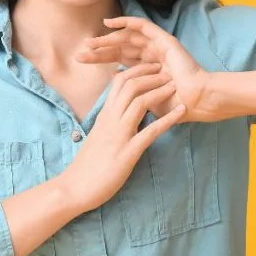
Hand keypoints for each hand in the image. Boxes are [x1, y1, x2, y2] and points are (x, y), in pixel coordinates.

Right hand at [58, 62, 185, 212]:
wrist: (74, 188)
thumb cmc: (86, 165)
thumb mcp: (98, 136)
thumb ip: (108, 123)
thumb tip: (119, 112)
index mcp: (104, 115)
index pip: (119, 82)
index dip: (137, 71)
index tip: (152, 67)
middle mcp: (110, 120)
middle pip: (130, 86)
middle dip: (151, 74)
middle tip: (168, 70)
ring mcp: (119, 135)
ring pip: (139, 102)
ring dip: (160, 91)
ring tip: (176, 85)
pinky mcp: (128, 152)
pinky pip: (151, 132)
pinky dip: (168, 119)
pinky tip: (182, 112)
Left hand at [75, 16, 210, 123]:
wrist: (193, 101)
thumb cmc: (172, 105)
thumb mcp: (143, 98)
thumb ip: (130, 88)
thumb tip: (113, 80)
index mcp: (146, 68)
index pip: (119, 59)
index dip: (101, 58)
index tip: (82, 60)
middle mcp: (151, 54)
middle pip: (120, 47)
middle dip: (99, 49)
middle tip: (80, 52)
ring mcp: (157, 46)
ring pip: (127, 37)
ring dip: (107, 39)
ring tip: (90, 43)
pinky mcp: (164, 39)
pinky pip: (143, 26)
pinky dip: (125, 22)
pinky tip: (109, 23)